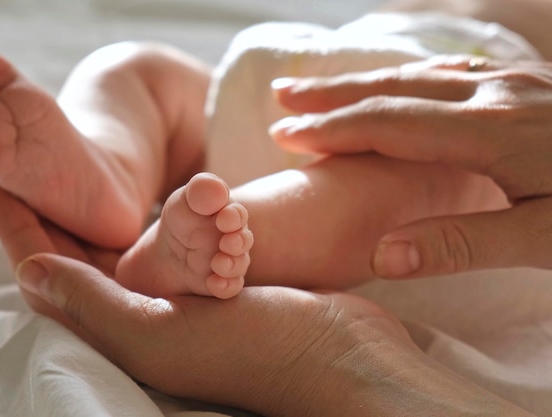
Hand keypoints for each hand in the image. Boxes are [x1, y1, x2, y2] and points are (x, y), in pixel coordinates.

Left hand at [0, 183, 531, 415]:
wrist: (340, 353)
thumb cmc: (257, 350)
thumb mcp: (161, 333)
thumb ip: (94, 304)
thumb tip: (31, 270)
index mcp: (121, 334)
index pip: (52, 278)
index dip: (22, 232)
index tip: (1, 182)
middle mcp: (143, 318)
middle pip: (83, 259)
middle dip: (59, 214)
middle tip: (37, 164)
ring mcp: (179, 300)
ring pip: (126, 246)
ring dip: (108, 209)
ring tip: (85, 167)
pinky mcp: (212, 283)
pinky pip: (169, 240)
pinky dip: (154, 212)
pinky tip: (151, 188)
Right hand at [270, 55, 551, 277]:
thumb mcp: (549, 240)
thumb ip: (464, 243)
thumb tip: (384, 254)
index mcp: (490, 132)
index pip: (390, 125)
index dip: (333, 130)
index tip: (286, 135)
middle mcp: (494, 96)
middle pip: (394, 88)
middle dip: (332, 93)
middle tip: (281, 94)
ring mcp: (512, 84)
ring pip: (419, 75)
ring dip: (363, 80)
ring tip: (320, 84)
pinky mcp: (526, 87)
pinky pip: (451, 72)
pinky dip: (409, 77)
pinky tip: (402, 81)